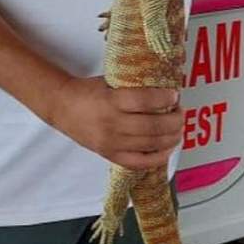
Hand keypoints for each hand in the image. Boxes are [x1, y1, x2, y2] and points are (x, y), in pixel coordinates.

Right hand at [47, 76, 183, 169]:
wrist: (63, 107)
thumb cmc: (89, 91)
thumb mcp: (110, 82)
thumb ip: (134, 87)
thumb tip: (166, 90)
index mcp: (110, 101)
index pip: (144, 101)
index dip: (164, 99)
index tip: (174, 95)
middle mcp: (111, 124)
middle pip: (152, 126)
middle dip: (174, 120)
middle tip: (180, 113)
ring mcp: (111, 143)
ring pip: (150, 144)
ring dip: (171, 137)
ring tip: (177, 129)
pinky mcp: (110, 155)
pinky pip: (140, 162)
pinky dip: (158, 157)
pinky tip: (168, 148)